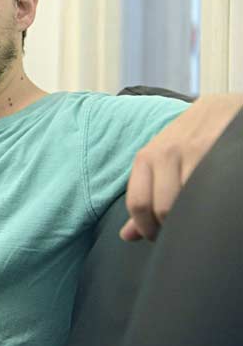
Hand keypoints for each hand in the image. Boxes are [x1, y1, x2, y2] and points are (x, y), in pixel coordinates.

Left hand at [120, 94, 242, 240]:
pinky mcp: (219, 150)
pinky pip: (211, 188)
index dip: (147, 229)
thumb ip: (144, 195)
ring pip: (188, 202)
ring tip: (198, 218)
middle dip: (172, 229)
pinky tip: (214, 204)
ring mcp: (194, 152)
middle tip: (182, 233)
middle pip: (164, 208)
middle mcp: (166, 153)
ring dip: (193, 218)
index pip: (138, 203)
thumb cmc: (186, 140)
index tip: (158, 237)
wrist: (219, 107)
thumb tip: (126, 236)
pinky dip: (211, 202)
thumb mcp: (159, 161)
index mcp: (145, 157)